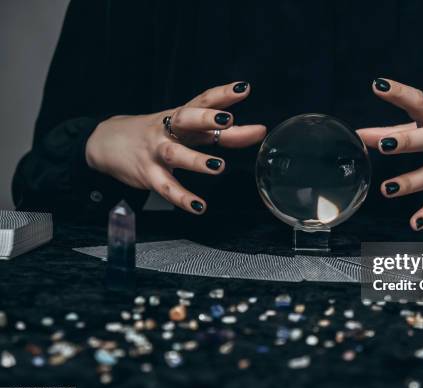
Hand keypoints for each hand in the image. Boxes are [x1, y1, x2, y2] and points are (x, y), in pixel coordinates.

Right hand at [85, 81, 265, 213]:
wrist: (107, 143)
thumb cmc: (158, 134)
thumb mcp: (188, 129)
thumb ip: (224, 133)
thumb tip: (258, 131)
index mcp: (180, 116)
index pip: (203, 100)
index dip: (222, 94)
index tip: (243, 88)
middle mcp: (168, 130)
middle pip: (186, 119)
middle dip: (206, 118)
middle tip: (227, 120)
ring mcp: (156, 152)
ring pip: (176, 154)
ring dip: (197, 160)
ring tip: (219, 167)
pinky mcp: (148, 174)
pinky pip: (166, 187)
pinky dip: (182, 198)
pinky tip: (198, 206)